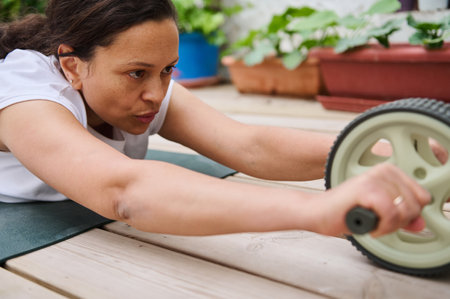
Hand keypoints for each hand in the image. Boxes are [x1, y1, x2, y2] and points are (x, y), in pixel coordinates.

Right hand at [316, 163, 430, 236]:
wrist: (316, 212)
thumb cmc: (343, 212)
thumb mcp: (380, 215)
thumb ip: (402, 217)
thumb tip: (420, 223)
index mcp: (389, 171)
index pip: (422, 197)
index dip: (407, 214)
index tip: (387, 216)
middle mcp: (383, 170)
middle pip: (415, 206)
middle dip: (398, 222)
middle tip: (377, 221)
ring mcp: (375, 178)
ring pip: (404, 212)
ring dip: (388, 226)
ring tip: (370, 221)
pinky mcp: (366, 189)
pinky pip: (390, 215)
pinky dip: (381, 227)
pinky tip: (367, 225)